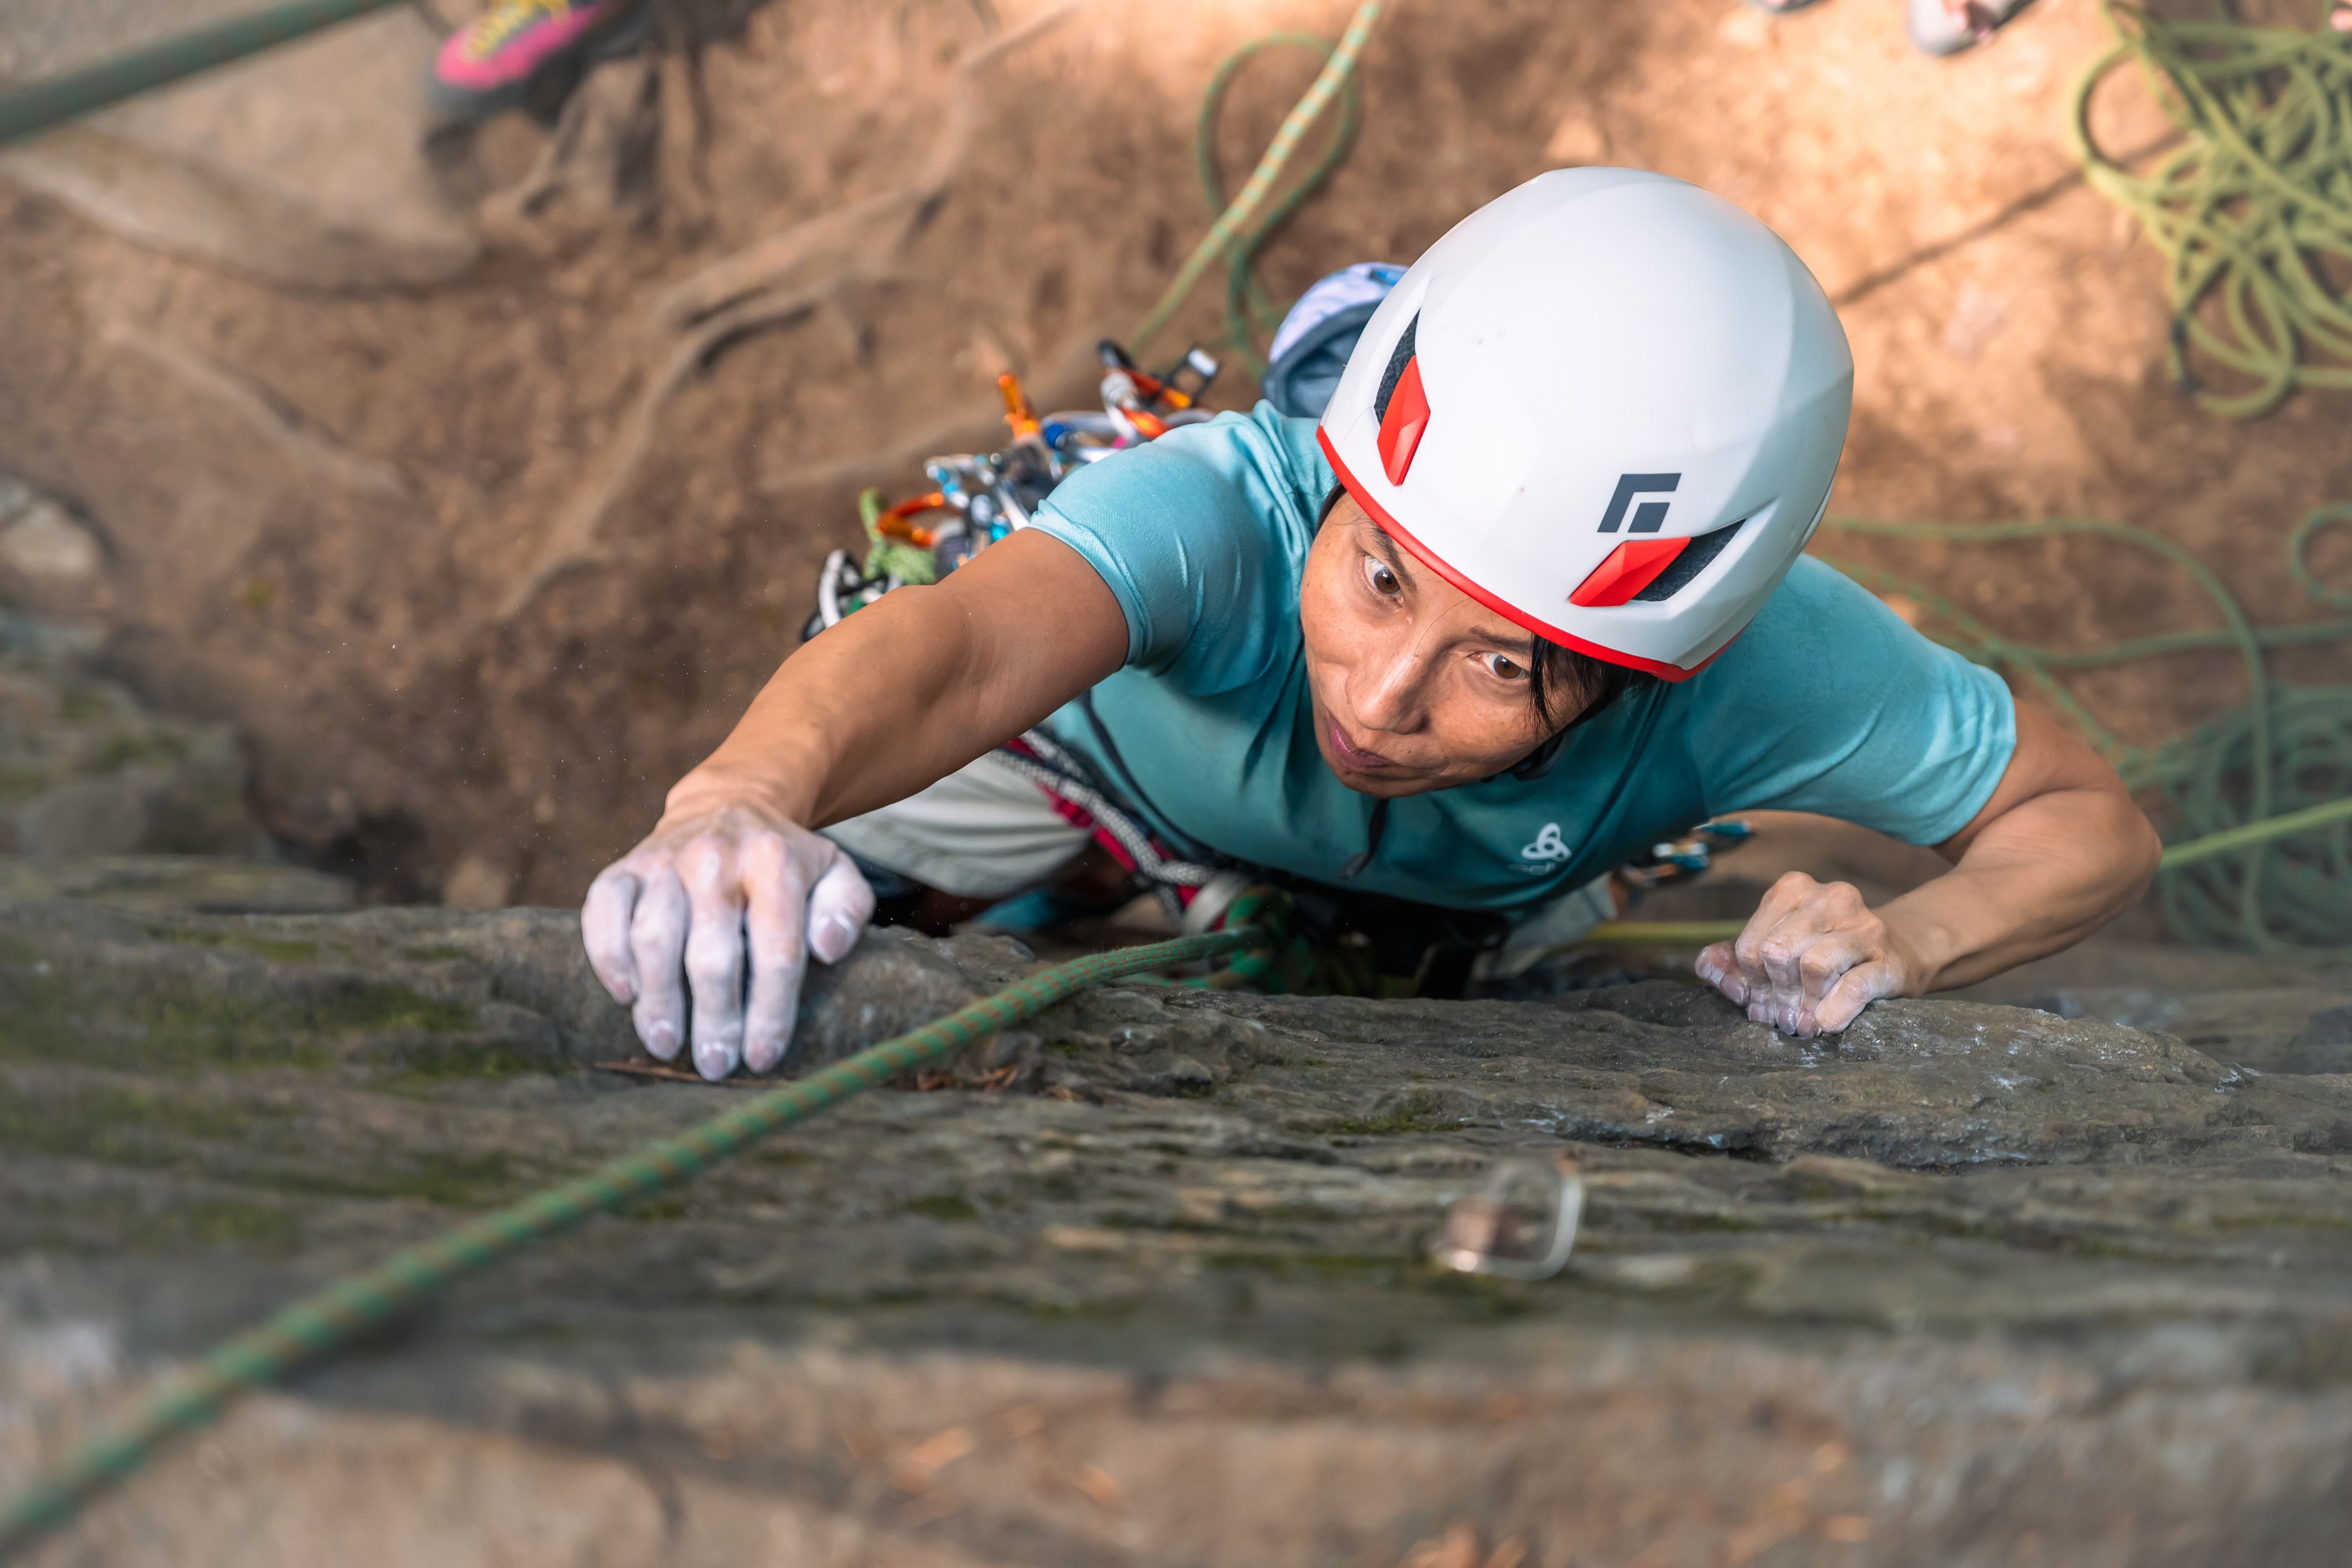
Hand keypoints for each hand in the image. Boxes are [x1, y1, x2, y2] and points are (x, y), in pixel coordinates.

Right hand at [581, 801, 874, 1079]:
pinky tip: (624, 994)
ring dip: (659, 998)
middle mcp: (717, 858)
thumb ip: (846, 909)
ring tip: (666, 1044)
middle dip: (715, 1017)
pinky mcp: (624, 867)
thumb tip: (828, 949)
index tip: (762, 1057)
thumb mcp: (834, 873)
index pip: (776, 949)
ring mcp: (665, 860)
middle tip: (715, 1064)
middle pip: (712, 952)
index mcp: (776, 863)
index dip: (769, 1011)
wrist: (727, 804)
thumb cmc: (785, 861)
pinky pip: (603, 911)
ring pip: (653, 936)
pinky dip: (607, 955)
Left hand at [1692, 872, 1929, 1037]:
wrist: (1899, 954)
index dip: (1748, 982)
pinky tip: (1824, 1024)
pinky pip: (1853, 987)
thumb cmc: (1827, 954)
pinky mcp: (1889, 960)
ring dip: (1803, 1004)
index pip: (1749, 944)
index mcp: (1792, 890)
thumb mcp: (1778, 948)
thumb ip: (1735, 958)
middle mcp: (1829, 898)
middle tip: (1781, 1016)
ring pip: (1812, 965)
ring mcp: (1863, 926)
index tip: (1759, 1003)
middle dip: (1774, 994)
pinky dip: (1833, 1012)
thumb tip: (1707, 968)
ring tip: (1803, 1022)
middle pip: (1776, 954)